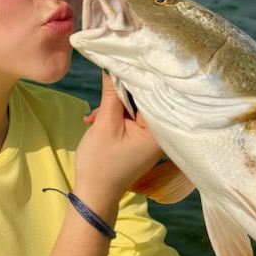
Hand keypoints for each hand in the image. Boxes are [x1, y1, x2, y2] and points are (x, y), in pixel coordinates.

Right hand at [73, 73, 163, 217]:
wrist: (94, 195)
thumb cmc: (101, 163)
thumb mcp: (105, 124)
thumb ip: (112, 93)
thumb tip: (114, 64)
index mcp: (159, 130)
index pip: (153, 93)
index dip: (138, 76)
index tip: (123, 61)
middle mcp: (161, 133)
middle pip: (145, 99)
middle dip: (121, 93)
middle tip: (102, 90)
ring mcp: (151, 138)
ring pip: (135, 108)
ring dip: (113, 106)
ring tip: (94, 117)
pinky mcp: (140, 140)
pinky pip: (131, 119)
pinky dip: (114, 117)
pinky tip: (97, 120)